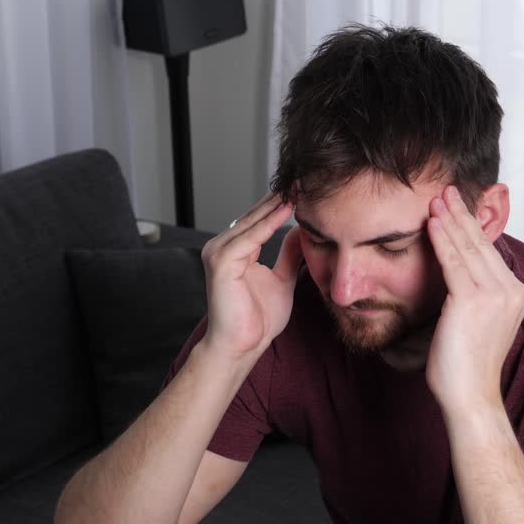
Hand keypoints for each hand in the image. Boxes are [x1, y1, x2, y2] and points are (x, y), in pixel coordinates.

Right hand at [198, 193, 302, 361]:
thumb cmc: (257, 320)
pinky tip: (288, 209)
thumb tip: (298, 233)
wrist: (241, 347)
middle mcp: (221, 246)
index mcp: (233, 249)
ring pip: (253, 221)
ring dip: (277, 203)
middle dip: (281, 197)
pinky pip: (250, 237)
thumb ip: (287, 256)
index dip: (281, 204)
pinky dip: (270, 222)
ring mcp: (218, 252)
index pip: (259, 220)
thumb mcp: (281, 280)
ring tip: (300, 186)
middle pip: (255, 215)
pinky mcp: (221, 262)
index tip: (306, 188)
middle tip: (305, 177)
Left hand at [425, 185, 523, 411]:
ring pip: (468, 248)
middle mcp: (512, 291)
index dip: (472, 228)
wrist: (471, 397)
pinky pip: (454, 262)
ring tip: (436, 198)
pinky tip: (432, 222)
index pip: (490, 253)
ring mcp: (495, 295)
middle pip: (481, 244)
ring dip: (451, 220)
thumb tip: (455, 275)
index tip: (458, 207)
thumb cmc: (466, 366)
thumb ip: (474, 296)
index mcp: (516, 295)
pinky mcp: (473, 301)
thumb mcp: (476, 323)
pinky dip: (442, 239)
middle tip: (447, 190)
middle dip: (462, 215)